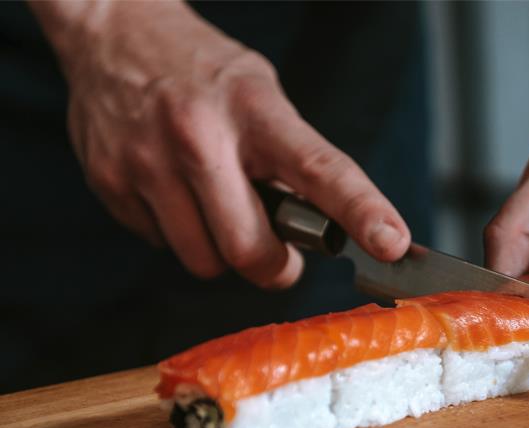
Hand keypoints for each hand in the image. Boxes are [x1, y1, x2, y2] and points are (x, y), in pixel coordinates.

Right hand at [33, 1, 408, 287]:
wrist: (114, 32)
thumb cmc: (206, 74)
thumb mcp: (263, 96)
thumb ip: (292, 161)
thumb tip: (325, 234)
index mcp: (255, 110)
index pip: (320, 170)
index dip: (361, 211)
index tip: (392, 244)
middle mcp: (199, 135)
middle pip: (249, 249)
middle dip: (273, 266)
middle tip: (279, 256)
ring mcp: (147, 162)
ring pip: (204, 261)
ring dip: (221, 252)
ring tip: (217, 206)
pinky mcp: (109, 183)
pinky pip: (162, 247)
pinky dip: (178, 234)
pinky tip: (175, 193)